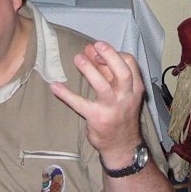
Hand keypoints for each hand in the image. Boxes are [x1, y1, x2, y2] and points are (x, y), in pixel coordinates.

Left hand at [51, 41, 143, 164]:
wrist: (122, 145)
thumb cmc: (121, 114)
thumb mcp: (122, 93)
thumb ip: (109, 73)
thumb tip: (92, 51)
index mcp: (135, 87)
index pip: (130, 63)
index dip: (114, 54)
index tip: (98, 49)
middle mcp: (127, 96)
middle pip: (122, 72)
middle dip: (109, 56)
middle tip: (95, 45)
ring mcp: (112, 108)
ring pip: (103, 87)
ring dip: (90, 71)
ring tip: (77, 58)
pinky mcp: (97, 118)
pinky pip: (81, 105)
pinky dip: (67, 95)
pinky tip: (55, 86)